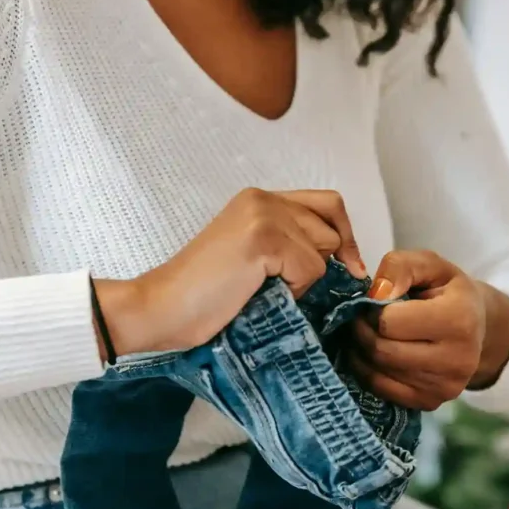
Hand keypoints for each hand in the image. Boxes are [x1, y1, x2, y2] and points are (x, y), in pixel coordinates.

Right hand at [94, 189, 365, 356]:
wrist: (160, 309)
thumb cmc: (203, 297)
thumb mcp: (253, 259)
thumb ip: (287, 244)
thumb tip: (345, 260)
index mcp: (258, 199)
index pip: (326, 203)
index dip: (344, 235)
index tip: (348, 268)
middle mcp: (263, 198)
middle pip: (332, 222)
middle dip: (329, 258)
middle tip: (307, 287)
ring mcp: (263, 215)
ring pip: (325, 247)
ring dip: (306, 278)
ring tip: (269, 290)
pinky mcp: (263, 239)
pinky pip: (311, 269)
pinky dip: (295, 290)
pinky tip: (261, 295)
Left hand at [349, 250, 508, 410]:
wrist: (477, 325)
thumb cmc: (447, 290)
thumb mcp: (428, 264)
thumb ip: (399, 267)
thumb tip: (375, 295)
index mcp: (459, 319)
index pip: (389, 322)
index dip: (372, 309)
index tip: (374, 302)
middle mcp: (457, 360)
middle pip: (382, 351)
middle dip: (362, 332)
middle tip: (361, 318)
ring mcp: (446, 387)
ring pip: (379, 372)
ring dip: (362, 351)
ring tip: (367, 333)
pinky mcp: (432, 403)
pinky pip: (383, 391)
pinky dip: (368, 372)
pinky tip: (372, 354)